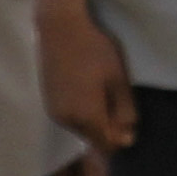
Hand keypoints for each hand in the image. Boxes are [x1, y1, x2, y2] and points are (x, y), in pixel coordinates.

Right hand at [40, 9, 138, 153]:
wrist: (59, 29)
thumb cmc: (94, 51)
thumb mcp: (118, 80)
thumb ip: (124, 112)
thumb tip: (128, 140)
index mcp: (86, 118)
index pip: (107, 146)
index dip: (121, 137)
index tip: (127, 114)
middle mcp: (66, 121)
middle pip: (93, 138)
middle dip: (108, 126)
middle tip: (116, 96)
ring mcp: (54, 112)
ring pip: (81, 128)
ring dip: (94, 118)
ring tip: (101, 88)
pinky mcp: (48, 102)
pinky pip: (70, 117)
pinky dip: (81, 111)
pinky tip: (87, 87)